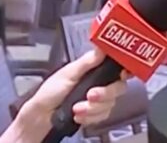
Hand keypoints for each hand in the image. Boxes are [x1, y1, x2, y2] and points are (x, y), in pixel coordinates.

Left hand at [1, 48, 128, 141]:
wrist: (42, 116)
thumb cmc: (50, 91)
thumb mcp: (68, 73)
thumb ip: (87, 62)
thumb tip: (102, 48)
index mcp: (94, 69)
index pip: (117, 67)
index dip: (124, 70)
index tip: (122, 75)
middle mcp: (99, 84)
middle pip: (118, 88)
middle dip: (104, 94)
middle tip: (90, 95)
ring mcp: (98, 100)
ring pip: (110, 105)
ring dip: (92, 109)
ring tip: (76, 109)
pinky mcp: (95, 114)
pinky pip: (102, 117)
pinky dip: (90, 118)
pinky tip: (78, 116)